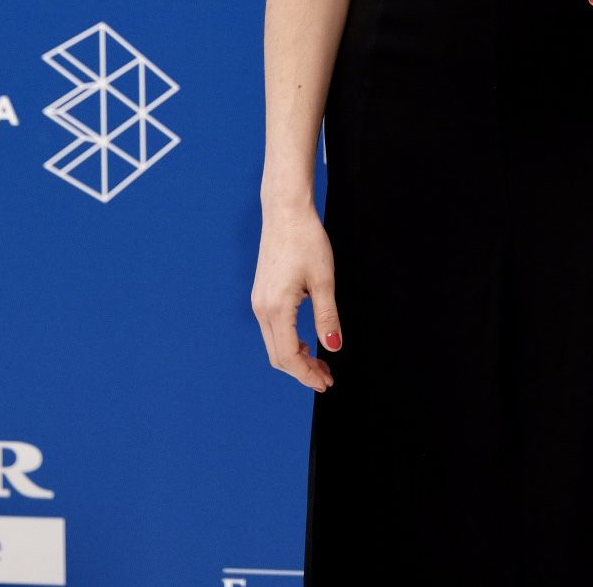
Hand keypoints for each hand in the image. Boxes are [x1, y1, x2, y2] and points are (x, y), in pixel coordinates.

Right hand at [251, 201, 342, 392]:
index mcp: (276, 308)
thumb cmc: (306, 240)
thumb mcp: (323, 280)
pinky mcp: (261, 293)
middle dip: (302, 371)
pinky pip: (272, 328)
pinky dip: (288, 342)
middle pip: (278, 356)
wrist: (285, 210)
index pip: (289, 357)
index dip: (307, 375)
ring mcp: (259, 300)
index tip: (326, 383)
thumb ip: (327, 317)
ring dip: (295, 357)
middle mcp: (262, 308)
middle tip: (327, 377)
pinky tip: (306, 340)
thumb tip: (334, 348)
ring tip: (320, 361)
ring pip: (274, 344)